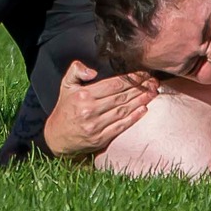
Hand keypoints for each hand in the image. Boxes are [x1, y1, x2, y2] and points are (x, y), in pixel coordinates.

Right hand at [40, 62, 157, 157]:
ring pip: (123, 111)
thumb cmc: (65, 108)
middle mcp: (90, 111)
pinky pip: (120, 127)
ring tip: (153, 92)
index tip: (143, 73)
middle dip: (140, 87)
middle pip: (121, 97)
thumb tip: (93, 71)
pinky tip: (144, 110)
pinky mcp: (100, 139)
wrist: (56, 136)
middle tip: (153, 81)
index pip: (113, 84)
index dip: (131, 78)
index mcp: (83, 96)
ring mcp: (96, 126)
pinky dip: (134, 118)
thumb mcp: (66, 85)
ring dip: (140, 101)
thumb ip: (76, 71)